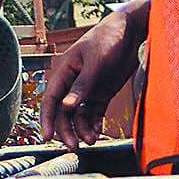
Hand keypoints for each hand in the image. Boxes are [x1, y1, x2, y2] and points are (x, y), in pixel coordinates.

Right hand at [41, 0, 149, 146]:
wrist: (132, 31)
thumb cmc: (109, 39)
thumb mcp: (95, 62)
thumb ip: (82, 85)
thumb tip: (67, 107)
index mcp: (65, 71)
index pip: (51, 98)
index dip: (47, 118)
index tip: (47, 137)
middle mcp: (73, 82)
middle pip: (64, 112)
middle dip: (67, 130)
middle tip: (74, 147)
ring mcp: (88, 89)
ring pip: (78, 115)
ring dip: (82, 129)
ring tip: (92, 140)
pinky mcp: (102, 93)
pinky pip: (93, 114)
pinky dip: (94, 124)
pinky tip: (97, 133)